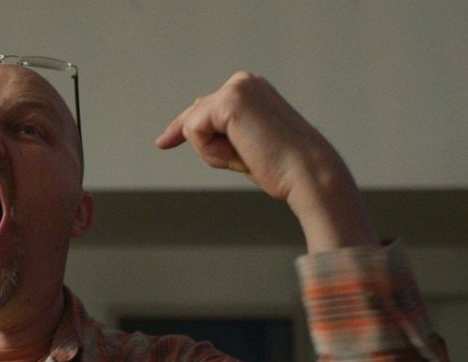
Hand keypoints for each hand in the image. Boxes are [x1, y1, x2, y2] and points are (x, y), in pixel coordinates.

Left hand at [156, 71, 377, 251]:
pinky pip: (194, 132)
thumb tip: (190, 122)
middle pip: (193, 117)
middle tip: (250, 157)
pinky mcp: (229, 100)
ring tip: (249, 156)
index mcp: (249, 88)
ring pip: (193, 127)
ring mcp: (236, 87)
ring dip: (214, 153)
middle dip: (209, 148)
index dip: (180, 128)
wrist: (305, 173)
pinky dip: (211, 152)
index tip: (162, 143)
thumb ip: (221, 130)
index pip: (203, 107)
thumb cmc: (279, 167)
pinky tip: (242, 153)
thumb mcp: (243, 144)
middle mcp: (242, 81)